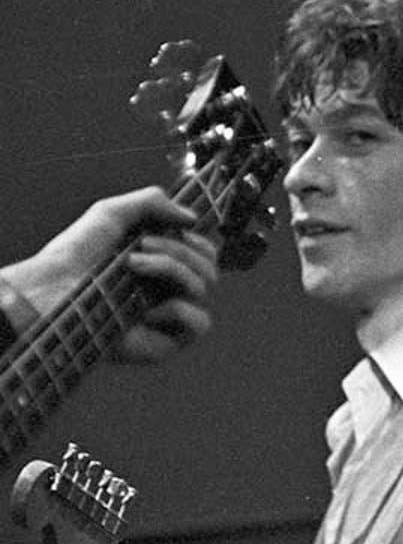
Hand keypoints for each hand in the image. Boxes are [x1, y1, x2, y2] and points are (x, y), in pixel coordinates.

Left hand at [1, 187, 217, 359]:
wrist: (52, 288)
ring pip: (204, 287)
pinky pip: (199, 322)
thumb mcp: (112, 212)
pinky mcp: (166, 341)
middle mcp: (168, 290)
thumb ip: (153, 202)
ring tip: (133, 264)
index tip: (175, 229)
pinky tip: (149, 307)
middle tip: (142, 245)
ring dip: (174, 268)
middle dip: (180, 249)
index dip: (197, 240)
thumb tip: (193, 218)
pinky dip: (180, 308)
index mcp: (161, 264)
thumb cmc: (75, 254)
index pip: (205, 253)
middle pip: (209, 268)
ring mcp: (169, 316)